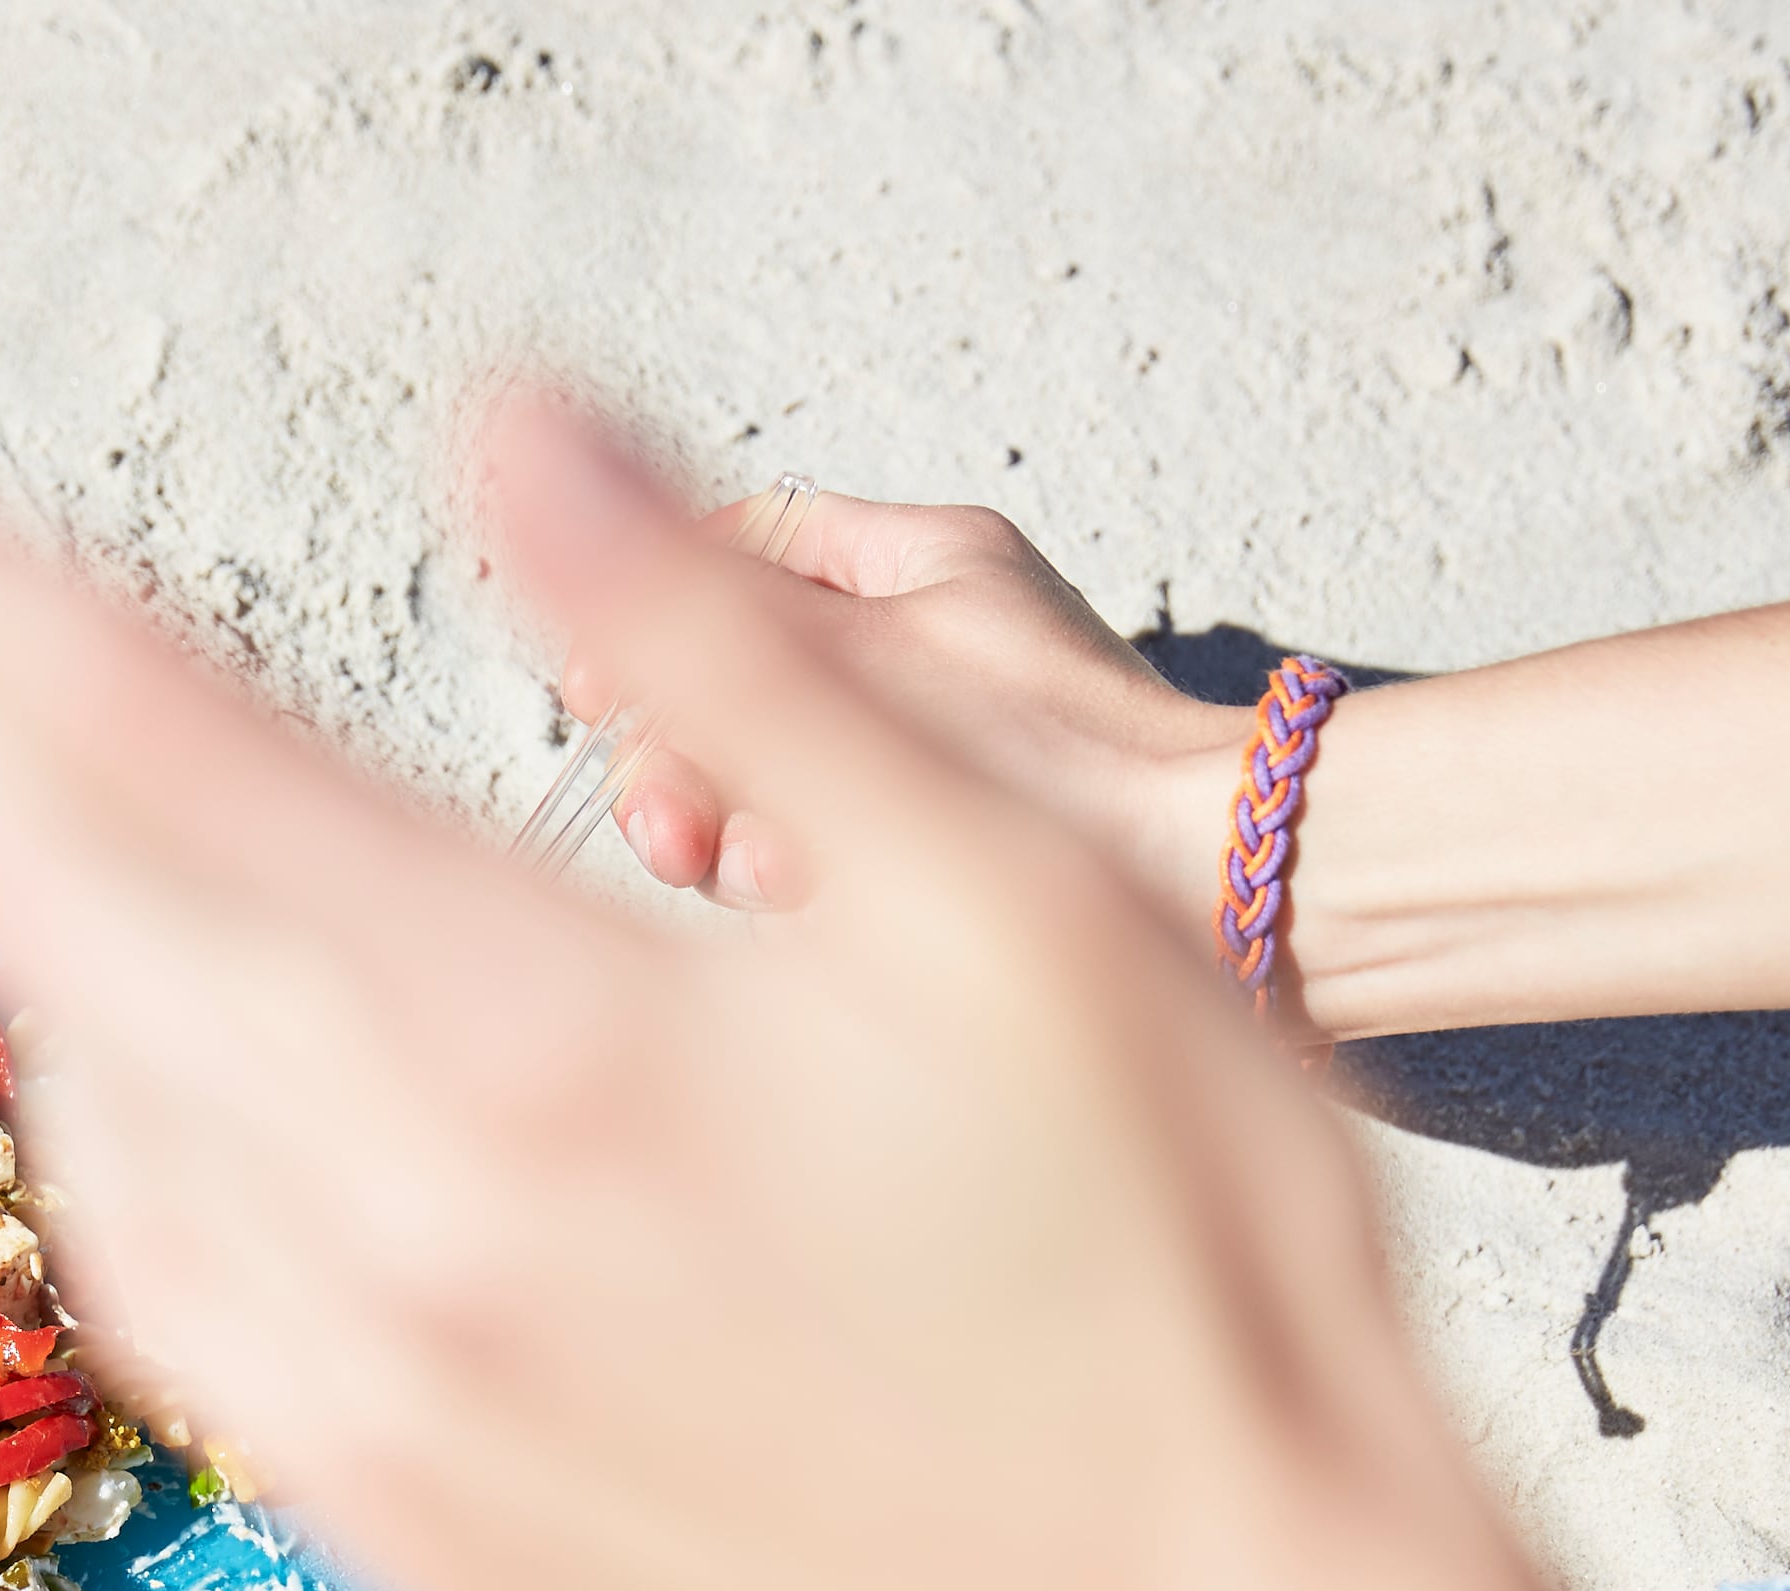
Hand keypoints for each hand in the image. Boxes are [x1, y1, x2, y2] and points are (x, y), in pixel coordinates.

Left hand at [0, 357, 1551, 1590]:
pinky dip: (106, 1104)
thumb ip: (716, 646)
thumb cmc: (1180, 1271)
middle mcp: (385, 1240)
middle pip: (35, 889)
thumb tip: (492, 427)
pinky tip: (151, 1025)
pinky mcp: (390, 1522)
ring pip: (74, 1087)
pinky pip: (155, 1269)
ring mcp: (365, 1411)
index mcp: (522, 1044)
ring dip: (3, 886)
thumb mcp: (1006, 892)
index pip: (106, 722)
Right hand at [571, 490, 1235, 935]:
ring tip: (764, 872)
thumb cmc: (1077, 770)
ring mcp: (939, 750)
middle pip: (732, 677)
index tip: (593, 685)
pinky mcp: (949, 853)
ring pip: (766, 778)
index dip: (644, 606)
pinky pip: (825, 854)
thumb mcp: (856, 656)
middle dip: (681, 756)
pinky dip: (802, 884)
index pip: (739, 543)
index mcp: (925, 561)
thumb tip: (563, 480)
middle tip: (672, 826)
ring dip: (736, 831)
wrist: (1227, 894)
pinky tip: (820, 910)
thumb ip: (702, 600)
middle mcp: (930, 645)